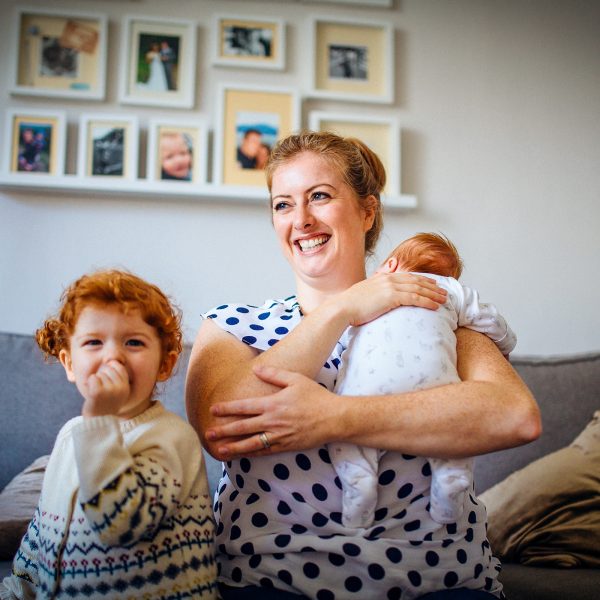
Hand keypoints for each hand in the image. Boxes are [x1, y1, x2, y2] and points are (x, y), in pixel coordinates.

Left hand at [81, 360, 129, 417]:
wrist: (97, 420)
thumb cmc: (105, 403)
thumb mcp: (117, 391)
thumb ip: (116, 376)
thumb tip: (109, 359)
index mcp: (125, 387)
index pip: (119, 367)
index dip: (110, 370)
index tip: (107, 381)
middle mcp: (120, 388)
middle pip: (108, 368)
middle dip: (102, 375)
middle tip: (101, 389)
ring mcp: (109, 390)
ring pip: (99, 374)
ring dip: (95, 381)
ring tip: (97, 393)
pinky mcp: (97, 392)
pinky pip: (92, 378)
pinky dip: (89, 383)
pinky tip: (91, 392)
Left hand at [206, 365, 338, 458]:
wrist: (334, 418)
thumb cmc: (315, 396)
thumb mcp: (295, 379)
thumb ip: (274, 374)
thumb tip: (256, 368)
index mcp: (273, 404)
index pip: (244, 407)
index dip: (227, 409)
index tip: (213, 410)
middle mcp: (273, 422)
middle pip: (243, 427)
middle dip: (224, 430)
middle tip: (208, 433)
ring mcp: (279, 436)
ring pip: (251, 443)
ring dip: (234, 446)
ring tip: (219, 449)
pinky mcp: (286, 446)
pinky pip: (265, 451)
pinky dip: (252, 453)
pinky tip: (242, 454)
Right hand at [336, 271, 446, 325]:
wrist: (342, 308)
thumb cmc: (350, 306)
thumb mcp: (364, 294)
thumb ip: (375, 293)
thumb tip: (379, 299)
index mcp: (383, 277)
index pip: (407, 276)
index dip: (422, 280)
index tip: (433, 284)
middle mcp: (389, 279)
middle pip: (416, 281)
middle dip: (432, 286)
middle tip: (444, 292)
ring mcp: (390, 287)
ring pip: (419, 289)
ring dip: (433, 294)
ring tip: (444, 300)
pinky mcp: (392, 297)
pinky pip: (415, 298)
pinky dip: (427, 301)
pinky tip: (435, 306)